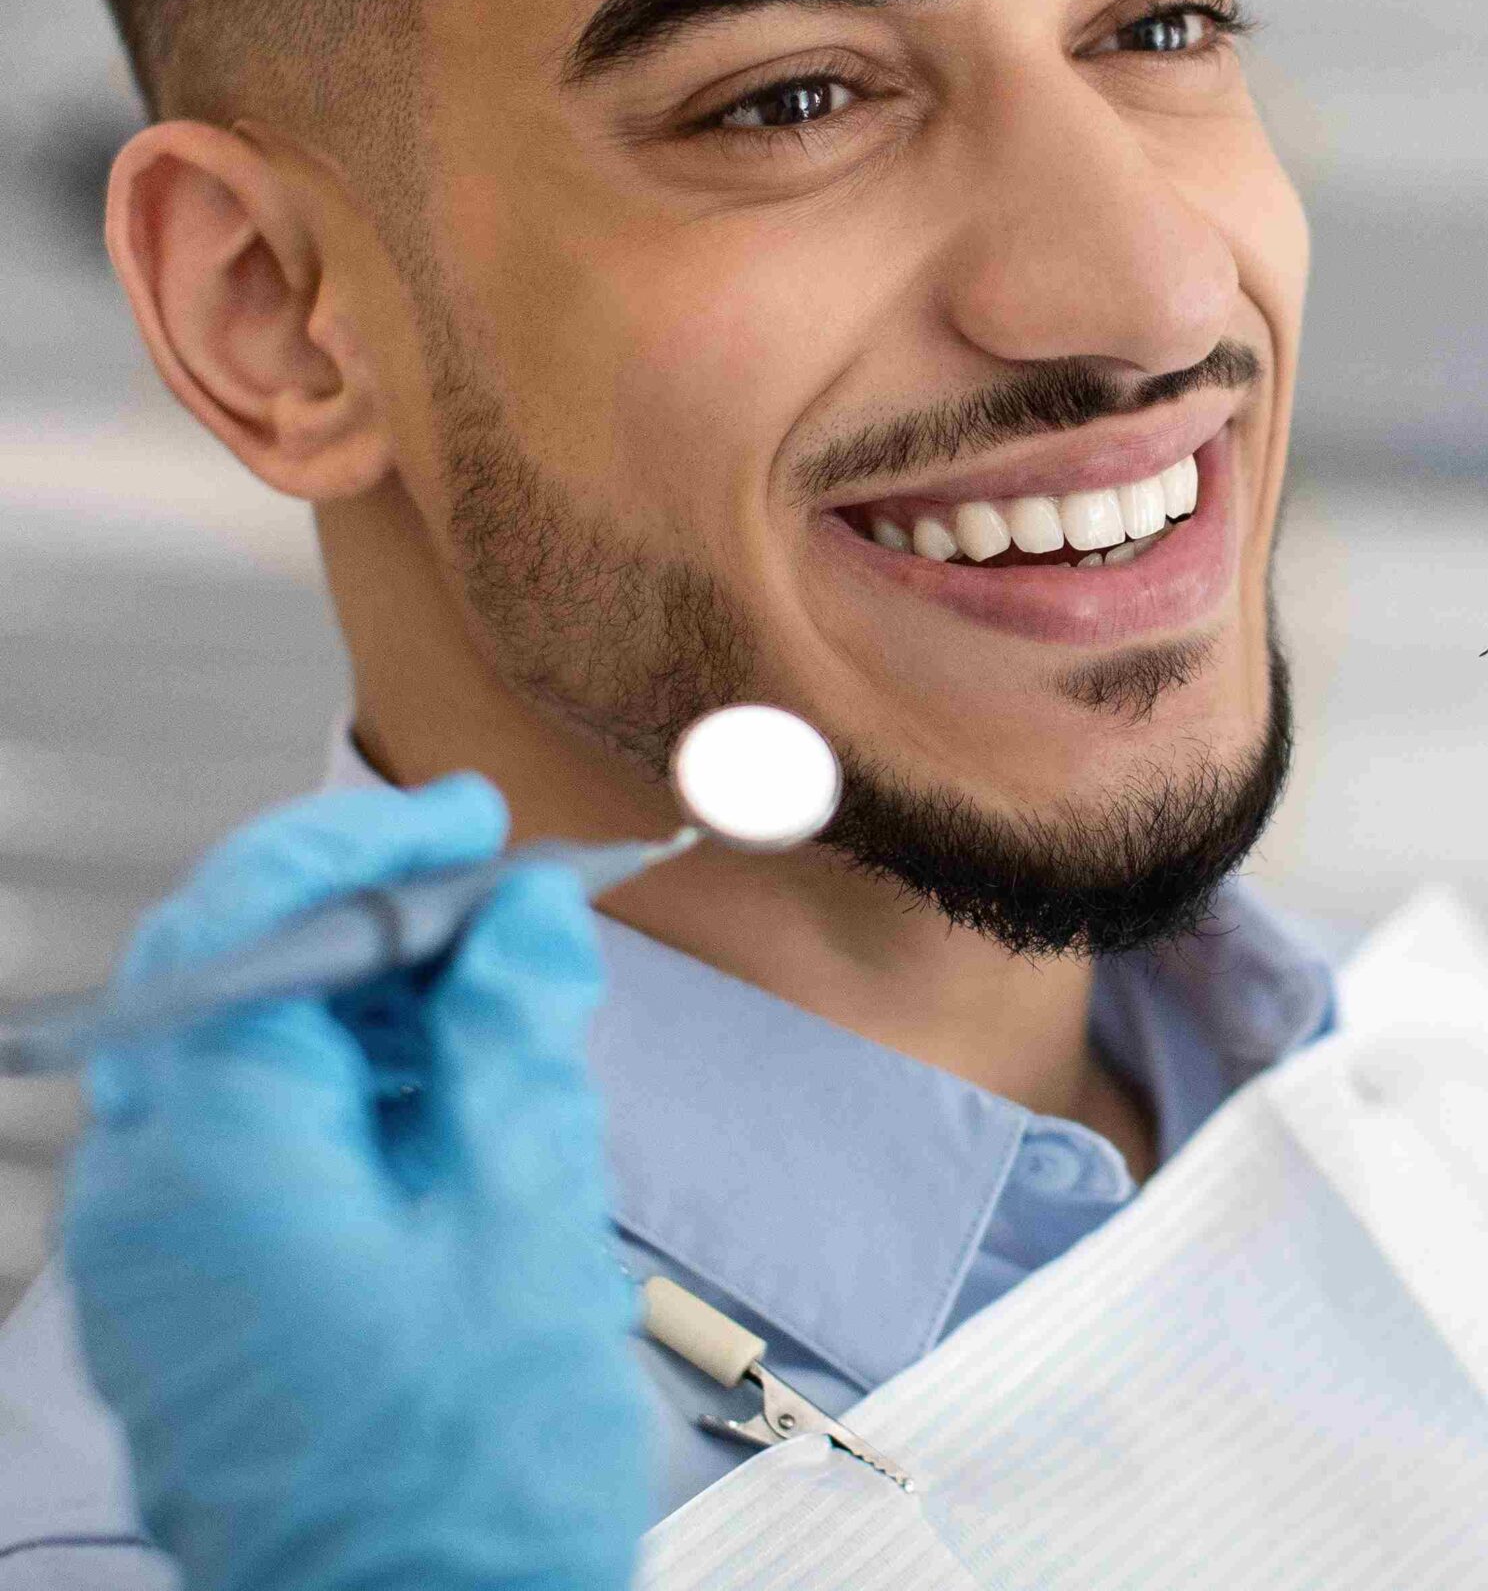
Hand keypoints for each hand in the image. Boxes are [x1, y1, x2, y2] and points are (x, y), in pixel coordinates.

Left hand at [62, 777, 652, 1590]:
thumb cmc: (467, 1484)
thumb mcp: (527, 1221)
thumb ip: (513, 1041)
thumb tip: (519, 917)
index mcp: (212, 1160)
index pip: (248, 920)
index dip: (364, 838)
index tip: (471, 820)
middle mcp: (144, 1200)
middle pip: (230, 978)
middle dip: (370, 918)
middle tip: (499, 905)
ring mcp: (149, 1262)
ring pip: (234, 1054)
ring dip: (363, 1006)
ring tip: (499, 1019)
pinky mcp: (182, 1307)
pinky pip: (237, 1143)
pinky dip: (338, 1092)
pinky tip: (447, 1109)